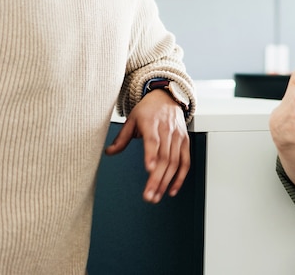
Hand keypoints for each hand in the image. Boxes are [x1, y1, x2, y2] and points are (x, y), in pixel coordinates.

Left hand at [105, 89, 189, 203]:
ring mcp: (178, 136)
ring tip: (156, 196)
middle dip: (157, 179)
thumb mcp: (132, 119)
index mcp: (152, 122)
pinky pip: (185, 162)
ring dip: (166, 182)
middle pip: (164, 157)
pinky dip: (180, 177)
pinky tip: (172, 190)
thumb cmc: (148, 109)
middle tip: (149, 195)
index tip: (149, 169)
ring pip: (174, 162)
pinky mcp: (185, 142)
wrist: (167, 97)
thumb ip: (122, 138)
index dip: (151, 154)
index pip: (153, 140)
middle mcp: (167, 129)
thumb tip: (109, 152)